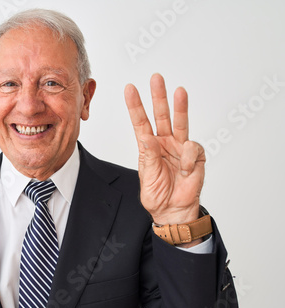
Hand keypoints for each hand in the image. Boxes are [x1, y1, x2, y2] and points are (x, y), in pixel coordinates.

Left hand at [124, 73, 204, 224]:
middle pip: (161, 116)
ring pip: (180, 122)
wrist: (173, 210)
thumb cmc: (157, 194)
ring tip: (179, 91)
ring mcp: (180, 148)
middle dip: (159, 97)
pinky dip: (188, 158)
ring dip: (180, 107)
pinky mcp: (196, 157)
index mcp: (149, 146)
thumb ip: (149, 155)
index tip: (130, 89)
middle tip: (156, 78)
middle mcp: (164, 143)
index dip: (136, 106)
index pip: (141, 122)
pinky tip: (185, 169)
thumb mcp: (148, 174)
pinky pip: (193, 149)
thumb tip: (147, 136)